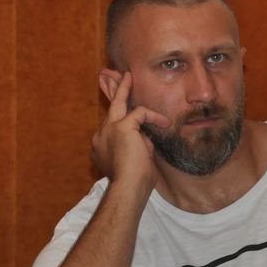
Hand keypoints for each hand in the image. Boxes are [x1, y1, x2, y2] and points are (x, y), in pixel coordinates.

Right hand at [92, 71, 169, 188]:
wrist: (128, 189)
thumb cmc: (134, 183)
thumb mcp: (135, 160)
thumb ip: (138, 145)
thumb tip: (146, 134)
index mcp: (102, 146)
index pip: (111, 126)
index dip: (120, 121)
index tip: (125, 115)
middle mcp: (101, 136)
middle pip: (109, 109)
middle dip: (114, 92)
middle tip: (118, 78)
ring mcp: (108, 130)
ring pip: (118, 103)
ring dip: (124, 90)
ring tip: (129, 77)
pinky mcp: (121, 127)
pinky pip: (140, 114)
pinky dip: (154, 117)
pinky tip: (165, 122)